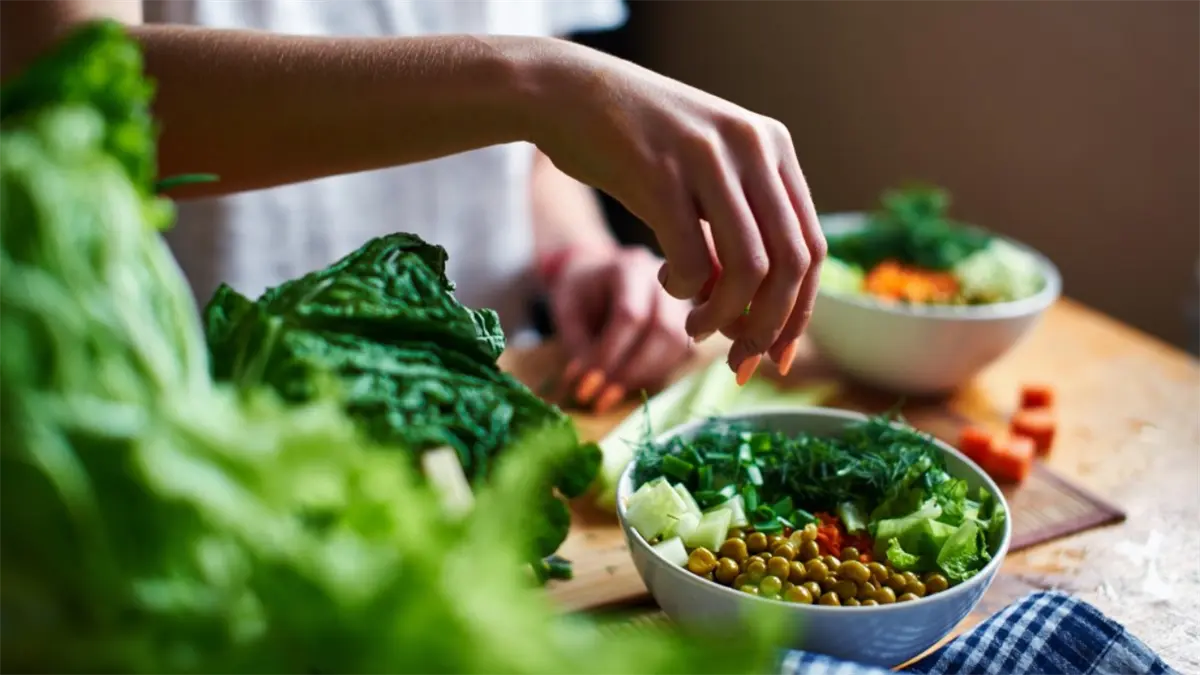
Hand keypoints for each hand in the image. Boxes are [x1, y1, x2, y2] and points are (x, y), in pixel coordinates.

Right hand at [524, 41, 823, 382]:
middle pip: (790, 264)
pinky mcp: (660, 172)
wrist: (566, 92)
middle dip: (769, 326)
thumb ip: (735, 231)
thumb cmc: (634, 145)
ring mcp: (708, 156)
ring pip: (749, 268)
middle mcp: (751, 146)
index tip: (777, 354)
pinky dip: (683, 290)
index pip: (811, 246)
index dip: (799, 311)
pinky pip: (692, 260)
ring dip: (725, 318)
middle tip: (739, 359)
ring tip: (696, 328)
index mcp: (772, 146)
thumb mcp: (703, 175)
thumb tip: (757, 319)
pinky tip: (664, 283)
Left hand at [546, 245, 693, 413]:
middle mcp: (663, 281)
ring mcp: (681, 300)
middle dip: (631, 371)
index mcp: (629, 268)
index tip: (586, 384)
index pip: (629, 315)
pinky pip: (681, 353)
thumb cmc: (580, 291)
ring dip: (644, 377)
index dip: (609, 354)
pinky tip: (629, 382)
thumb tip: (588, 385)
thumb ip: (578, 345)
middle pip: (662, 329)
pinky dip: (655, 373)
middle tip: (601, 398)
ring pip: (677, 344)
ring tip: (611, 394)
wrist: (598, 273)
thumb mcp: (567, 312)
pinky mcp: (687, 321)